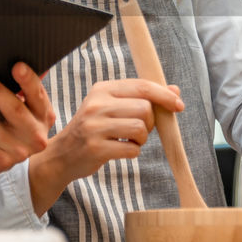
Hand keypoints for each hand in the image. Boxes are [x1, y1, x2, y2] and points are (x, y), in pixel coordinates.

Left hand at [0, 63, 54, 177]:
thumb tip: (23, 58)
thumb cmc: (10, 123)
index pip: (37, 94)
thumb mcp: (24, 107)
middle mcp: (35, 135)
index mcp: (43, 115)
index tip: (17, 66)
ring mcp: (17, 152)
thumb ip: (25, 87)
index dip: (28, 80)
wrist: (3, 159)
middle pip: (14, 110)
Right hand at [28, 79, 182, 214]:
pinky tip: (120, 150)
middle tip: (137, 130)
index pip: (141, 86)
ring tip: (129, 140)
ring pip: (140, 128)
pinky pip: (132, 149)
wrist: (62, 155)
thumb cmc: (93, 129)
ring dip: (142, 138)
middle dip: (149, 123)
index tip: (179, 105)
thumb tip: (175, 90)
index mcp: (102, 89)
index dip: (164, 95)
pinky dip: (133, 151)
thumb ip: (142, 97)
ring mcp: (94, 126)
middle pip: (144, 108)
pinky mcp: (96, 148)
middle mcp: (97, 104)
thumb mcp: (112, 107)